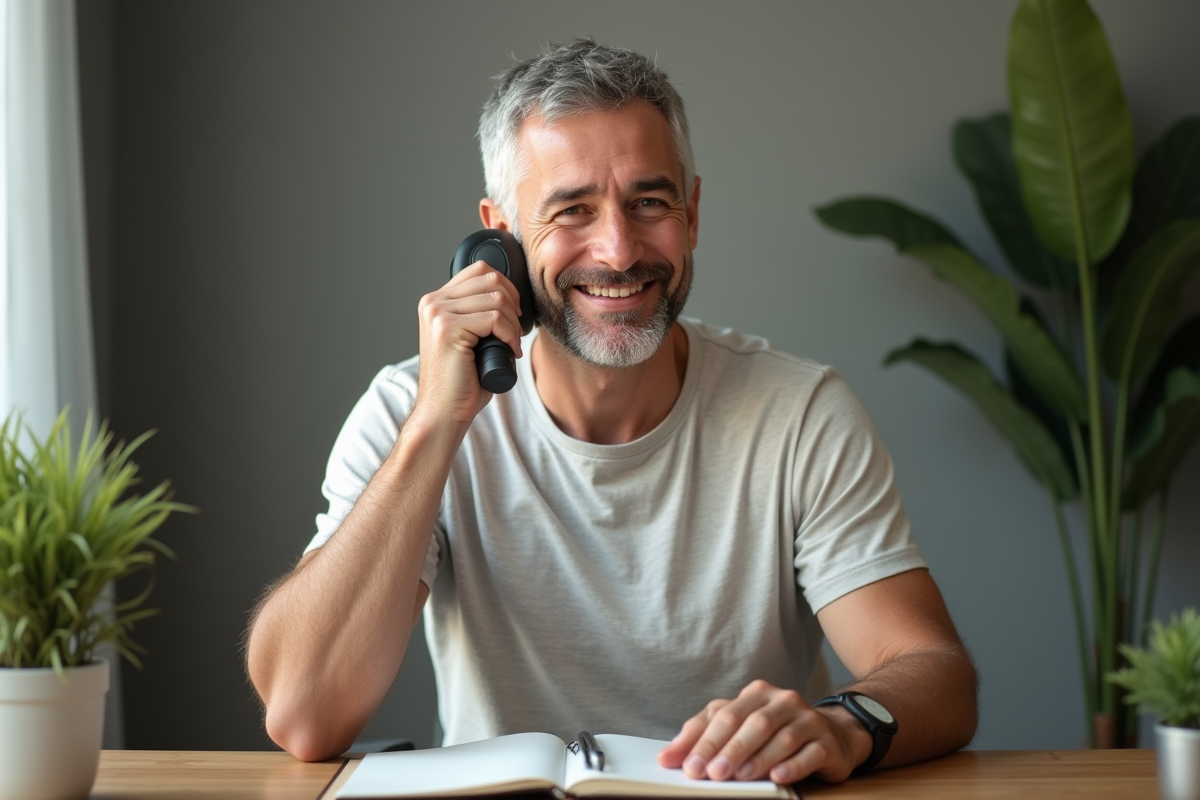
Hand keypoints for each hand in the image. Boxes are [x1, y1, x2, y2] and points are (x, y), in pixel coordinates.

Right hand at [412, 261, 524, 426]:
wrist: (443, 412)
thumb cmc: (461, 382)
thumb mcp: (469, 339)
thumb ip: (477, 315)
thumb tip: (509, 298)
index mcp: (436, 301)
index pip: (480, 270)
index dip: (506, 288)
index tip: (514, 314)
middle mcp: (433, 302)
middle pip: (490, 278)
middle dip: (513, 303)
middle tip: (516, 331)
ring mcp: (438, 313)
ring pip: (496, 298)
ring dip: (513, 323)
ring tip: (512, 344)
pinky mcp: (447, 329)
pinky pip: (495, 318)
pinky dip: (510, 334)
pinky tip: (510, 351)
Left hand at [657, 680, 869, 784]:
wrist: (832, 734)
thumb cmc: (775, 732)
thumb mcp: (738, 728)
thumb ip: (703, 737)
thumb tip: (667, 757)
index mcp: (756, 693)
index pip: (725, 714)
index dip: (705, 740)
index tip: (688, 766)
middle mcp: (783, 700)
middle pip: (754, 723)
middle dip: (730, 749)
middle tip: (712, 773)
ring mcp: (808, 719)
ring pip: (781, 737)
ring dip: (758, 758)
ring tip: (739, 777)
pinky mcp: (827, 741)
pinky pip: (810, 753)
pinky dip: (792, 765)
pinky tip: (777, 777)